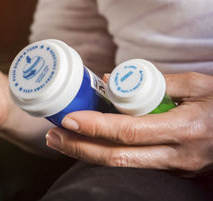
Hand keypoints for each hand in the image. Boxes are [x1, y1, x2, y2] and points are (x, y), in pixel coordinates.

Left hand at [46, 72, 212, 173]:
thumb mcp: (196, 84)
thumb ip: (154, 82)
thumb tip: (111, 81)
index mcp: (183, 130)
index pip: (128, 133)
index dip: (95, 127)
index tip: (69, 119)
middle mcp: (176, 155)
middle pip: (117, 158)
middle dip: (79, 147)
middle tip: (53, 134)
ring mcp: (174, 167)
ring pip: (120, 165)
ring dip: (86, 153)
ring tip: (60, 140)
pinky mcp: (171, 170)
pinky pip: (131, 164)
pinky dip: (105, 154)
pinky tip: (87, 143)